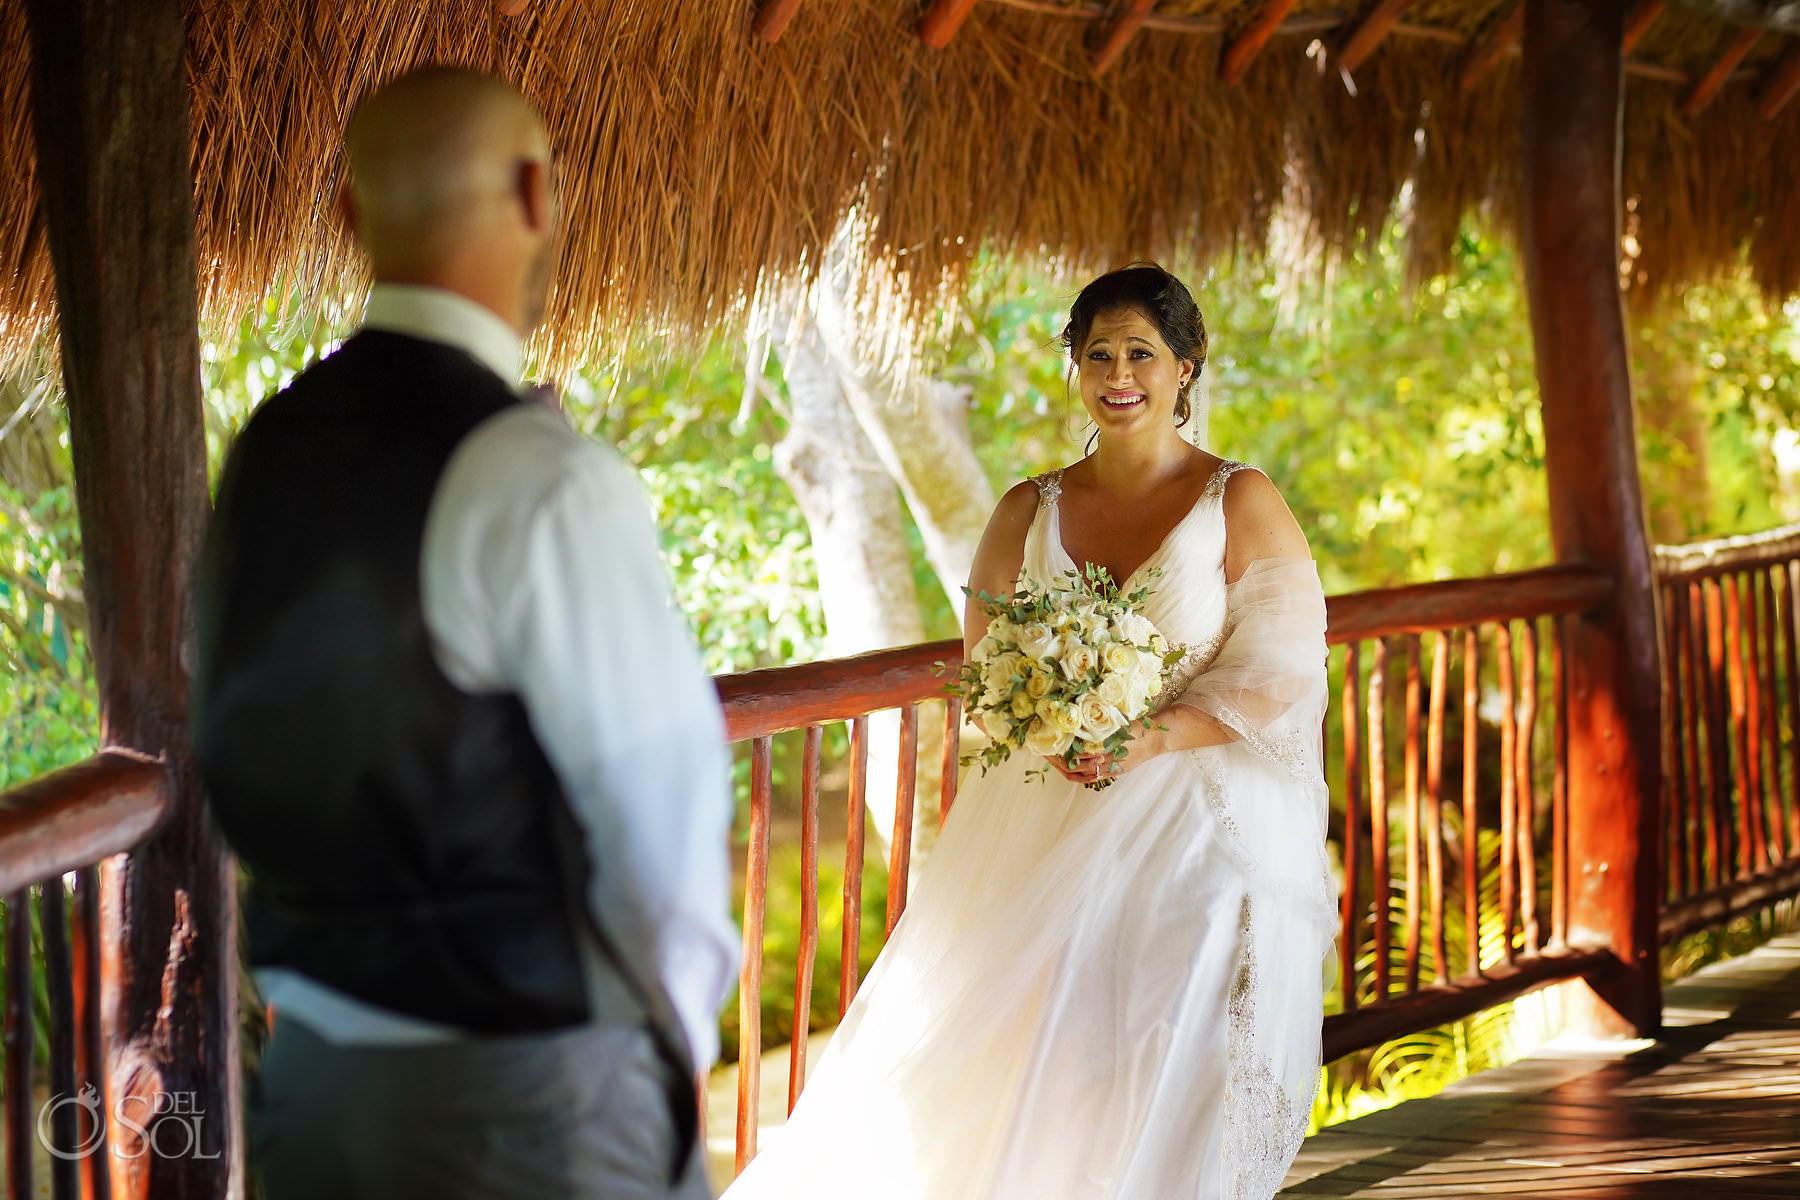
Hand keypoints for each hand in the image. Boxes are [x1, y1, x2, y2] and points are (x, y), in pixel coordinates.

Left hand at [1051, 720, 1165, 786]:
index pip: (1078, 753)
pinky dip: (1077, 775)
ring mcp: (1110, 769)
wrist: (1155, 739)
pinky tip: (1067, 768)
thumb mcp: (1116, 723)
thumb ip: (1098, 725)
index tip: (1050, 744)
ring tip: (1053, 761)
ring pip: (1081, 775)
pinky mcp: (1113, 772)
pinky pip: (1090, 778)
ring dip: (1065, 769)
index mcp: (1107, 746)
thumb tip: (1075, 721)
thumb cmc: (1136, 727)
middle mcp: (1107, 760)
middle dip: (1058, 761)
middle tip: (1045, 753)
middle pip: (1076, 766)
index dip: (1062, 751)